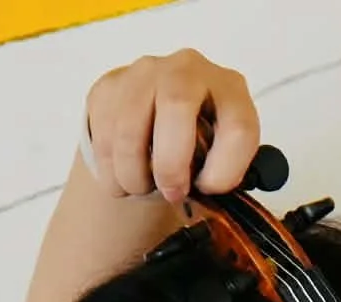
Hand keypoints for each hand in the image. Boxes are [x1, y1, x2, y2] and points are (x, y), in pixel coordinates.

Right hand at [83, 49, 260, 204]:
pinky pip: (103, 137)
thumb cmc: (197, 147)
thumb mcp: (222, 156)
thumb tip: (209, 191)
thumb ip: (224, 171)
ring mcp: (144, 73)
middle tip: (171, 193)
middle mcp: (188, 69)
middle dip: (170, 163)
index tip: (209, 189)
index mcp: (229, 89)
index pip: (238, 125)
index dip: (225, 168)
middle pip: (177, 104)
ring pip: (129, 128)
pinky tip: (123, 177)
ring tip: (142, 188)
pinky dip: (111, 173)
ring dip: (134, 174)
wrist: (154, 121)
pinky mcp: (109, 88)